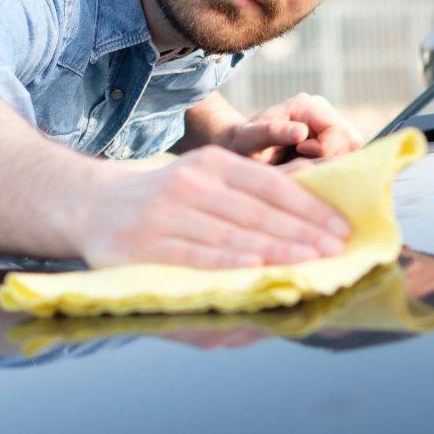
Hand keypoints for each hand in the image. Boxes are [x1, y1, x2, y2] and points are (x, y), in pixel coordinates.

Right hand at [68, 145, 349, 269]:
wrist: (92, 207)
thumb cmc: (164, 201)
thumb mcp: (205, 179)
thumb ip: (250, 189)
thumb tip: (309, 197)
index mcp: (212, 164)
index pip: (271, 186)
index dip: (310, 209)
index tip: (342, 230)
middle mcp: (191, 183)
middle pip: (257, 213)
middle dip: (302, 235)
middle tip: (336, 252)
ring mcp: (166, 213)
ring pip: (231, 234)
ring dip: (276, 251)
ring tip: (311, 265)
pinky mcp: (145, 245)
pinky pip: (195, 256)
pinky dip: (227, 262)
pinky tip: (256, 269)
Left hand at [220, 92, 366, 164]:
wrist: (242, 149)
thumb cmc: (242, 147)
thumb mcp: (249, 140)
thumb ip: (272, 133)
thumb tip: (302, 132)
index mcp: (305, 105)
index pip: (337, 132)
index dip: (323, 152)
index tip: (298, 155)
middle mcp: (322, 109)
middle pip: (350, 140)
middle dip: (330, 159)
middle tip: (301, 163)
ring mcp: (330, 123)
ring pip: (353, 149)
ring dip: (331, 163)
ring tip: (303, 164)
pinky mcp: (334, 138)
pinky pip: (349, 155)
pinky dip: (334, 166)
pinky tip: (311, 167)